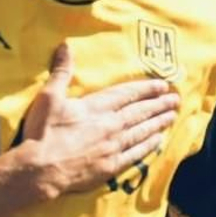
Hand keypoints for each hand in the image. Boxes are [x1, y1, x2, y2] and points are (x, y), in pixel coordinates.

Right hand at [20, 43, 177, 197]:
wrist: (40, 170)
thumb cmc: (42, 133)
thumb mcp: (49, 97)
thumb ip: (61, 72)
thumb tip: (66, 46)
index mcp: (96, 107)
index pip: (127, 94)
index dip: (146, 89)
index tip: (162, 85)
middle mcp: (110, 125)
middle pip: (140, 113)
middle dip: (158, 105)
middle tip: (175, 100)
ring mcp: (112, 147)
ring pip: (141, 132)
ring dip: (158, 123)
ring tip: (171, 117)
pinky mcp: (110, 167)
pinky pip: (135, 155)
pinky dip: (148, 147)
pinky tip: (158, 142)